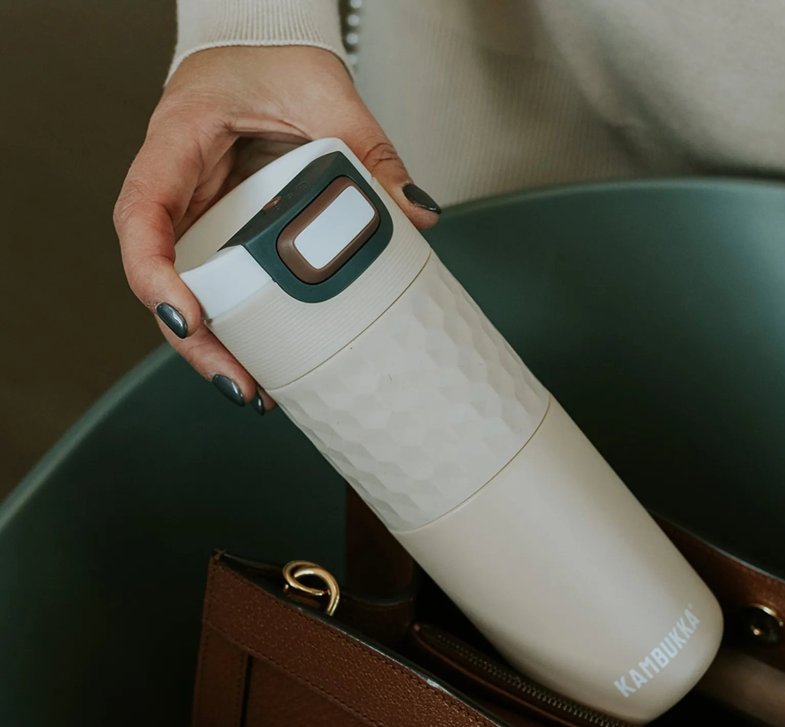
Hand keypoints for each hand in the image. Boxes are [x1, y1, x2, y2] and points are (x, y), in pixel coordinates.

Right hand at [113, 46, 440, 410]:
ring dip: (214, 348)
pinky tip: (265, 363)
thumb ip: (370, 150)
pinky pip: (219, 285)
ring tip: (255, 391)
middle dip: (195, 341)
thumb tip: (415, 215)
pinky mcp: (222, 233)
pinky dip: (237, 328)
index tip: (186, 317)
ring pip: (187, 292)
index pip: (143, 214)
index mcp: (178, 143)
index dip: (155, 273)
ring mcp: (197, 216)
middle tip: (242, 384)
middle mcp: (176, 188)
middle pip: (161, 277)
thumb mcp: (325, 93)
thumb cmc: (274, 59)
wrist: (264, 50)